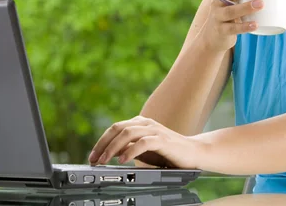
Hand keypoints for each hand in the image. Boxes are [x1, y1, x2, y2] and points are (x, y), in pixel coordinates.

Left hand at [88, 116, 202, 168]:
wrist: (192, 153)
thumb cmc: (167, 152)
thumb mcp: (143, 150)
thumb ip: (128, 148)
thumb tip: (109, 153)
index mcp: (140, 123)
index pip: (115, 128)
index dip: (101, 141)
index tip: (92, 157)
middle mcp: (145, 123)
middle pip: (118, 128)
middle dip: (103, 144)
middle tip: (94, 160)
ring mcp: (154, 130)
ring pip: (128, 133)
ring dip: (113, 148)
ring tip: (104, 161)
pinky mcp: (163, 140)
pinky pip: (143, 143)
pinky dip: (130, 151)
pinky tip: (123, 160)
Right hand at [203, 0, 262, 51]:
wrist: (213, 35)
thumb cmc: (230, 12)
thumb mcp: (234, 1)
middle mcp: (216, 2)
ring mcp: (217, 16)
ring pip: (230, 11)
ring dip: (245, 7)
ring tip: (261, 3)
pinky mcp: (221, 30)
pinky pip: (232, 28)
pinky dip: (244, 26)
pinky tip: (255, 24)